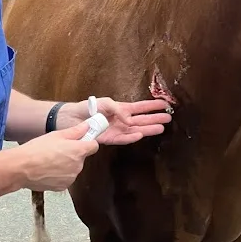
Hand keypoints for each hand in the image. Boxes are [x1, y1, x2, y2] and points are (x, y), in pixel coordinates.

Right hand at [19, 122, 98, 191]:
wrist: (21, 168)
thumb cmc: (36, 150)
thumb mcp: (56, 135)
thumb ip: (75, 131)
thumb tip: (86, 127)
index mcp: (78, 151)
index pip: (93, 146)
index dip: (87, 142)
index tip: (81, 140)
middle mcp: (78, 166)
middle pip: (81, 157)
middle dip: (73, 154)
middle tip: (58, 149)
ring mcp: (71, 178)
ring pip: (73, 168)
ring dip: (66, 165)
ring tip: (50, 160)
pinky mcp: (63, 187)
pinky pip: (65, 178)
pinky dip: (59, 175)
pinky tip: (48, 169)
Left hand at [57, 97, 171, 144]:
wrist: (71, 119)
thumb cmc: (87, 108)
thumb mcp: (104, 102)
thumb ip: (118, 109)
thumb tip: (129, 119)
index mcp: (121, 109)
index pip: (140, 107)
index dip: (152, 106)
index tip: (165, 104)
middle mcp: (122, 120)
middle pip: (142, 119)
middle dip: (155, 118)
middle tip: (169, 118)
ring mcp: (117, 130)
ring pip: (136, 129)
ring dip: (148, 128)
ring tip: (162, 128)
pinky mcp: (109, 138)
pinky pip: (123, 138)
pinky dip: (132, 137)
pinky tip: (141, 134)